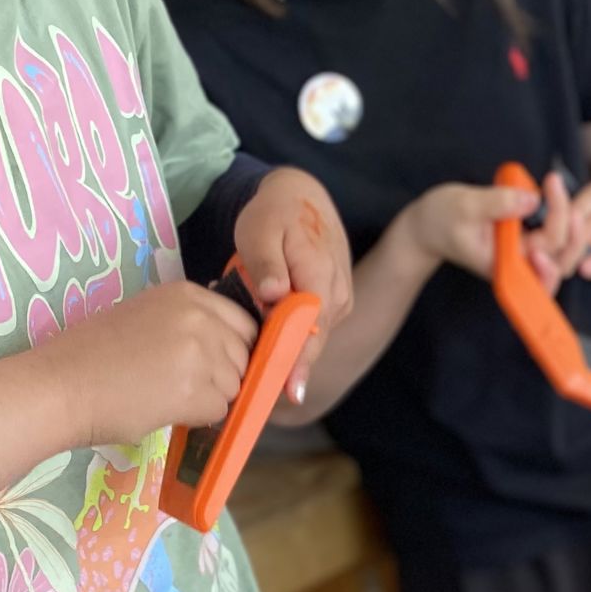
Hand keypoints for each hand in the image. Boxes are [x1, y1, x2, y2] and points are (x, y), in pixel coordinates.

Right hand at [39, 279, 258, 446]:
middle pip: (244, 356)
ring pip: (234, 386)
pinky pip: (219, 411)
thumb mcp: (146, 317)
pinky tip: (163, 409)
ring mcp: (200, 352)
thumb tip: (224, 342)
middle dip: (222, 376)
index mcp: (187, 294)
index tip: (211, 365)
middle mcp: (199, 316)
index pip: (244, 323)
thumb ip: (187, 323)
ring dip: (208, 398)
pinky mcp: (194, 389)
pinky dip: (197, 418)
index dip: (233, 350)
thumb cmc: (91, 356)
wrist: (59, 386)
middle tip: (181, 385)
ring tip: (165, 395)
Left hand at [231, 165, 352, 398]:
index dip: (297, 362)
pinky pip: (311, 330)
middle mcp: (339, 296)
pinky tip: (266, 344)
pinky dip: (290, 339)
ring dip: (286, 353)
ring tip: (250, 362)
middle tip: (257, 395)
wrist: (300, 196)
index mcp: (322, 278)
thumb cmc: (274, 214)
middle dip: (288, 368)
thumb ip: (266, 263)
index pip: (311, 330)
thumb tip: (274, 294)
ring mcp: (340, 302)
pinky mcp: (332, 305)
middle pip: (313, 343)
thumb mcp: (259, 231)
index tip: (286, 391)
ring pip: (312, 340)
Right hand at [401, 171, 578, 286]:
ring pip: (563, 253)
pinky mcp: (524, 246)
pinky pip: (554, 242)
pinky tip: (553, 195)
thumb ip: (499, 204)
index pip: (547, 249)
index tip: (550, 185)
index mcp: (505, 265)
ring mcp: (523, 258)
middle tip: (558, 186)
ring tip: (556, 188)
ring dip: (568, 223)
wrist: (427, 229)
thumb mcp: (466, 206)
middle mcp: (519, 266)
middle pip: (564, 260)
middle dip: (572, 226)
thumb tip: (533, 200)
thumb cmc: (440, 220)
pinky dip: (559, 221)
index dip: (558, 220)